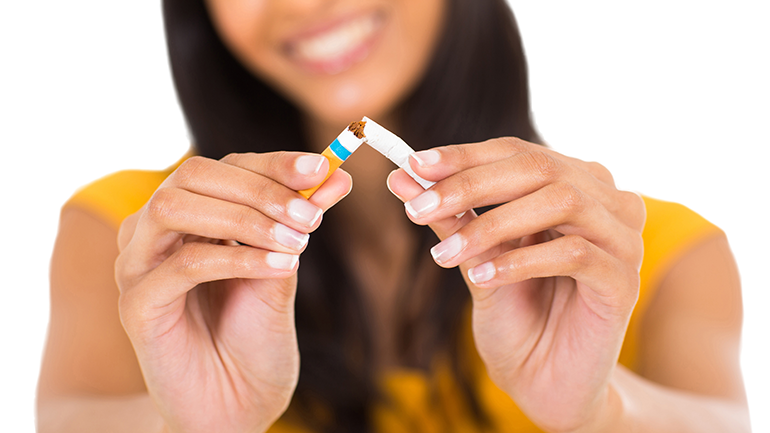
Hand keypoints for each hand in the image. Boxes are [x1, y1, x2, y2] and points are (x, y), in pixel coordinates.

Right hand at [115, 152, 350, 432]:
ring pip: (176, 209)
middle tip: (312, 216)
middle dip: (260, 188)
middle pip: (193, 175)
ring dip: (244, 219)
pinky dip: (236, 259)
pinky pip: (183, 265)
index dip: (274, 164)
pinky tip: (280, 267)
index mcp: (192, 217)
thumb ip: (299, 222)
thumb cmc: (256, 338)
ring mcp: (138, 265)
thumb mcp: (285, 268)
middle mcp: (157, 232)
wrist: (237, 405)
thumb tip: (337, 175)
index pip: (226, 167)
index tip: (322, 168)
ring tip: (297, 244)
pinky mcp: (136, 304)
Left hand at [387, 138, 644, 432]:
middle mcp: (603, 201)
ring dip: (492, 224)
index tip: (413, 164)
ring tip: (445, 254)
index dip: (464, 156)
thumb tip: (402, 177)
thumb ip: (449, 216)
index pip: (515, 153)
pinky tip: (482, 278)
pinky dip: (521, 262)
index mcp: (570, 184)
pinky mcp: (624, 280)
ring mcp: (620, 238)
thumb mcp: (474, 257)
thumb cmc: (513, 312)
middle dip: (471, 185)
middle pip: (539, 168)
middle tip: (419, 208)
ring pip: (561, 203)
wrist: (542, 380)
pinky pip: (575, 253)